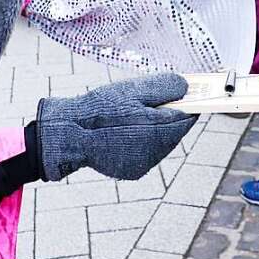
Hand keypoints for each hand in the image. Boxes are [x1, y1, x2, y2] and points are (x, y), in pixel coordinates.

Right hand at [36, 74, 195, 180]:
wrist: (69, 135)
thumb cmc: (99, 109)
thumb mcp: (133, 89)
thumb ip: (164, 87)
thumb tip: (186, 87)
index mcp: (158, 131)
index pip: (188, 116)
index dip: (189, 103)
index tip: (186, 93)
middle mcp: (155, 153)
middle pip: (175, 131)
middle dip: (170, 116)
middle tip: (155, 101)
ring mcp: (144, 165)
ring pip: (161, 142)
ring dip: (156, 129)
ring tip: (136, 114)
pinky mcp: (132, 172)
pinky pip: (146, 153)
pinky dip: (142, 141)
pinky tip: (126, 130)